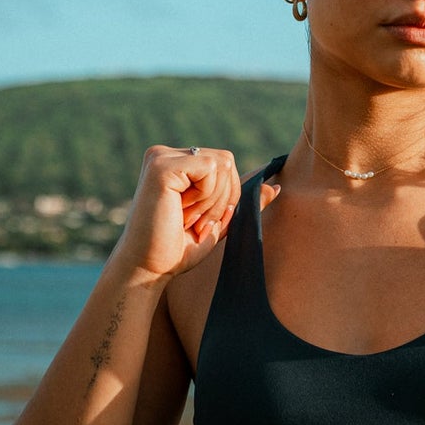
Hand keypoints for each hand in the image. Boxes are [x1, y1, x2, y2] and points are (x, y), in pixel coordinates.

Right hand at [114, 145, 240, 281]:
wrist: (147, 269)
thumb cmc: (177, 250)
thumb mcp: (219, 223)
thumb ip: (245, 203)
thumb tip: (277, 187)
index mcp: (176, 165)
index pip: (225, 165)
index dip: (226, 197)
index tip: (201, 223)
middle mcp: (166, 155)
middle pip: (227, 162)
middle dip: (223, 200)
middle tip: (196, 224)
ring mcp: (161, 157)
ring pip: (221, 165)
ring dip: (214, 202)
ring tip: (188, 221)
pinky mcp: (161, 165)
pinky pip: (210, 170)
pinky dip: (206, 198)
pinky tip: (182, 213)